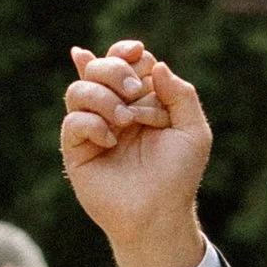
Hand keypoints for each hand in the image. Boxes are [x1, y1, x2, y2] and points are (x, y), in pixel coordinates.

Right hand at [62, 39, 211, 266]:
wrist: (159, 214)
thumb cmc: (178, 175)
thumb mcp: (193, 131)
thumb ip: (180, 94)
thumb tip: (156, 64)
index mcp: (139, 101)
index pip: (124, 62)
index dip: (127, 52)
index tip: (139, 53)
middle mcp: (113, 109)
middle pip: (98, 68)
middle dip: (114, 69)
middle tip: (133, 89)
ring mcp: (92, 128)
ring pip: (79, 89)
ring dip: (103, 97)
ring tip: (125, 120)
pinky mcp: (76, 150)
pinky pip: (73, 121)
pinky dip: (92, 123)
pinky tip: (111, 140)